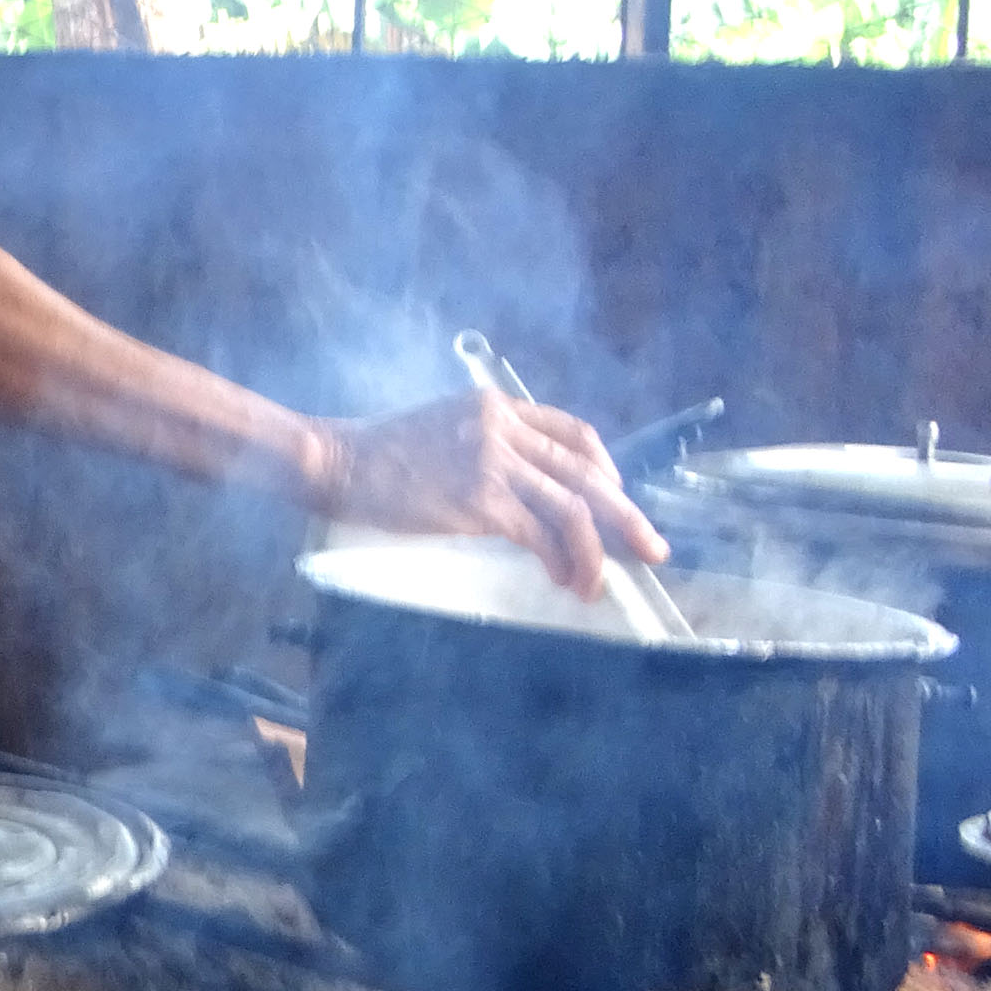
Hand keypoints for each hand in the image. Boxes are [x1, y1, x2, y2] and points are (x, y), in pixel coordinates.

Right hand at [307, 390, 666, 597]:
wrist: (336, 461)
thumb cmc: (379, 452)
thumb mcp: (442, 427)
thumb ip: (486, 444)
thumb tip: (527, 490)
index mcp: (495, 405)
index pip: (574, 432)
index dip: (606, 469)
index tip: (615, 500)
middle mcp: (502, 428)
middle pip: (587, 473)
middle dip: (627, 516)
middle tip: (654, 550)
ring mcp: (492, 461)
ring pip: (572, 508)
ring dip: (596, 551)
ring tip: (600, 584)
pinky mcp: (479, 499)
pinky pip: (540, 534)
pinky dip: (561, 561)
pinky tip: (563, 580)